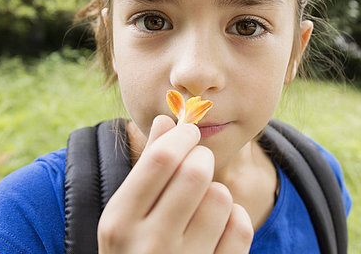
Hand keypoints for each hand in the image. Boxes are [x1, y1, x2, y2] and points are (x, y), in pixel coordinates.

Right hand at [97, 115, 253, 253]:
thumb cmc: (136, 250)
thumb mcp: (127, 214)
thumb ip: (146, 167)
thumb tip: (165, 120)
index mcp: (119, 223)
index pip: (159, 159)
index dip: (181, 135)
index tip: (189, 131)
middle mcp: (148, 245)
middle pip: (195, 171)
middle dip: (201, 158)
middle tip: (198, 163)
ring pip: (221, 195)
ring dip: (217, 191)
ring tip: (202, 204)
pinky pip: (241, 225)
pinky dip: (236, 218)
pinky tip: (218, 227)